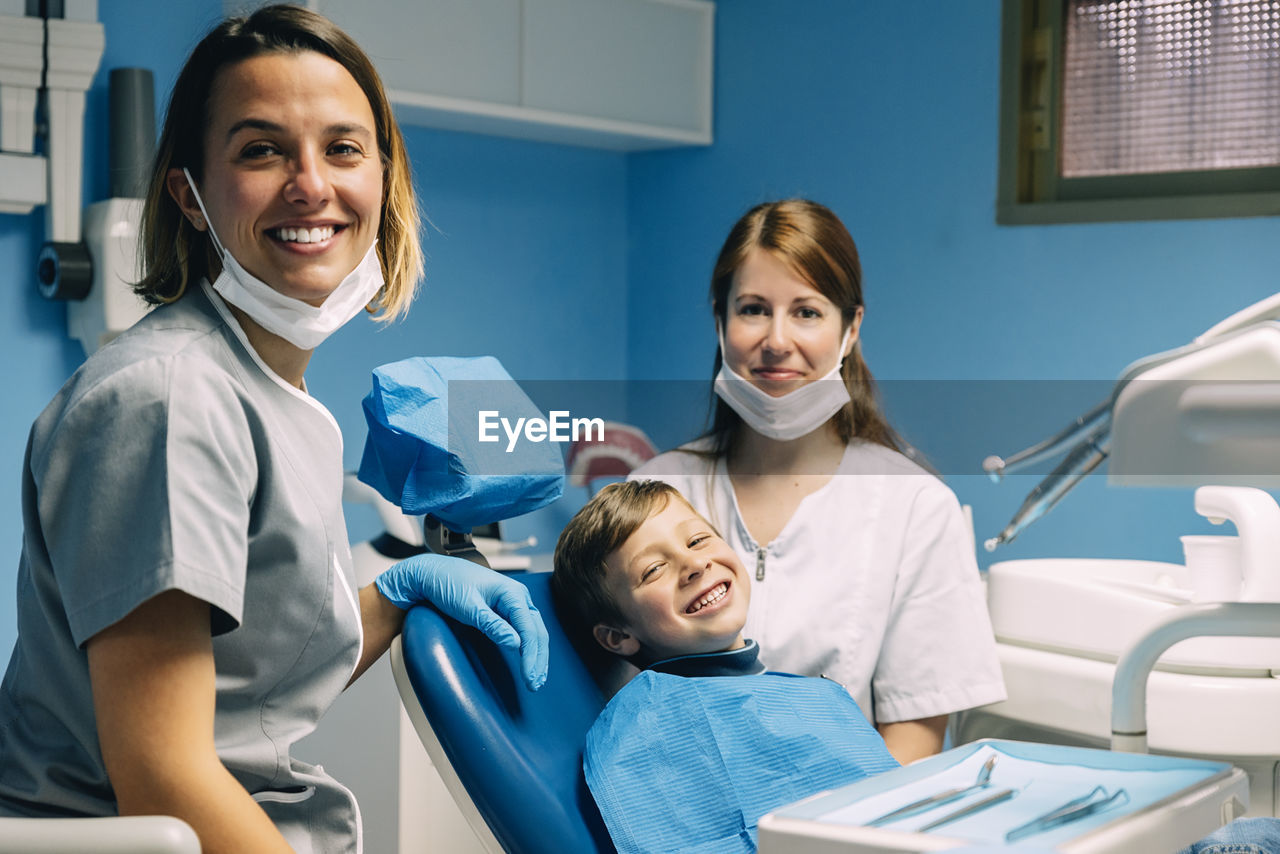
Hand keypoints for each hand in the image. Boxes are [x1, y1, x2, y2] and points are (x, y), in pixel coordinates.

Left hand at [376, 553, 548, 690]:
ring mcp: (514, 603)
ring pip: (534, 631)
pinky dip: (528, 647)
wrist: (433, 574)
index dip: (531, 656)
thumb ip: (493, 626)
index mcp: (513, 593)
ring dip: (536, 655)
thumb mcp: (469, 608)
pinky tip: (529, 660)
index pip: (529, 629)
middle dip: (538, 659)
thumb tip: (515, 644)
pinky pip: (524, 630)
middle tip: (535, 684)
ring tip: (536, 678)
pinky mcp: (506, 610)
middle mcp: (518, 597)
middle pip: (537, 631)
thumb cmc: (449, 584)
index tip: (529, 677)